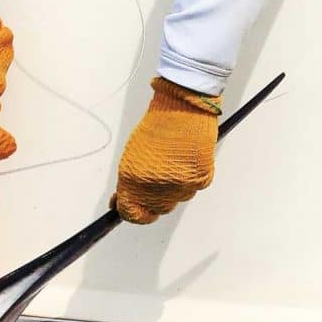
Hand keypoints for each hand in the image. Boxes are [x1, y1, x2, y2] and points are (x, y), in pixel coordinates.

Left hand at [113, 77, 221, 223]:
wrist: (182, 108)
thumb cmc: (155, 128)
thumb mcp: (133, 156)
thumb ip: (129, 183)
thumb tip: (122, 203)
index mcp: (133, 178)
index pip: (131, 213)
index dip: (130, 213)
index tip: (130, 210)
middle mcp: (156, 187)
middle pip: (155, 209)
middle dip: (151, 200)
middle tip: (154, 180)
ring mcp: (180, 185)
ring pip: (175, 201)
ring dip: (171, 189)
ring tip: (170, 163)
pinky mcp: (200, 180)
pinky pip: (191, 189)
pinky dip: (188, 180)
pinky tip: (184, 161)